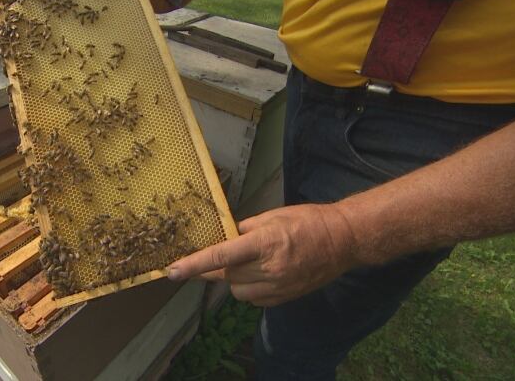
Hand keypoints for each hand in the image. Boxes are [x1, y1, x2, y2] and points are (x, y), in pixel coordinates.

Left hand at [166, 204, 358, 306]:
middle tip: (236, 251)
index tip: (172, 271)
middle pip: (227, 274)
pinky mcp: (284, 298)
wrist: (342, 241)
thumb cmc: (308, 222)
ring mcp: (278, 287)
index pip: (220, 255)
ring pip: (237, 290)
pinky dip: (251, 288)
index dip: (193, 264)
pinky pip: (253, 299)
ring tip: (254, 262)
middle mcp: (270, 268)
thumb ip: (245, 229)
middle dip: (224, 264)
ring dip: (236, 278)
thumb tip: (225, 238)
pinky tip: (265, 273)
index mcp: (265, 243)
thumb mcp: (273, 216)